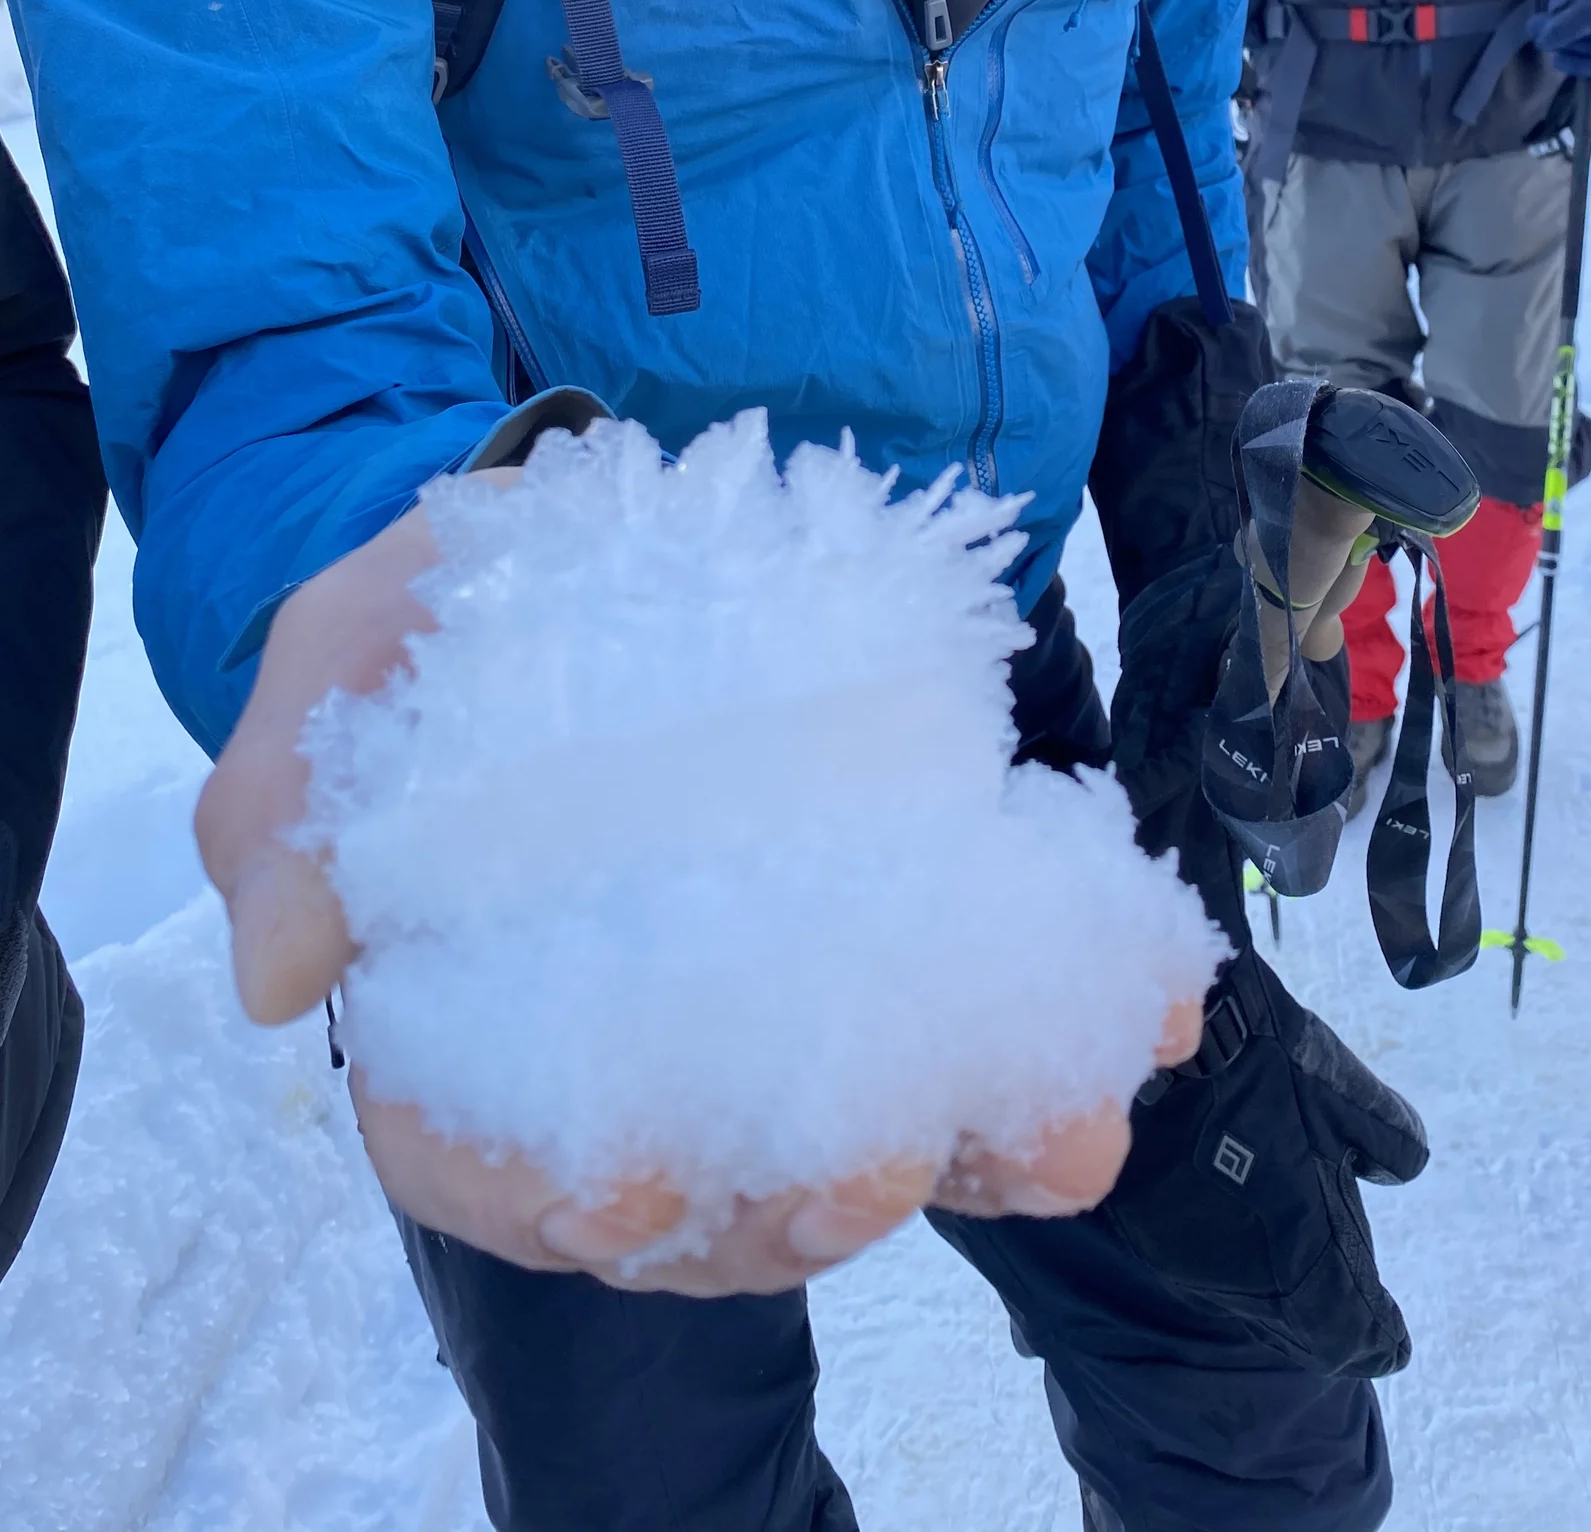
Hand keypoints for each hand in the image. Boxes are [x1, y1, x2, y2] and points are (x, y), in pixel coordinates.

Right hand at [196, 491, 1199, 1289]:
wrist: (572, 543)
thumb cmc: (439, 630)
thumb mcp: (337, 673)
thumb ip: (288, 805)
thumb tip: (282, 968)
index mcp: (475, 1032)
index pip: (506, 1171)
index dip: (568, 1205)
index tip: (640, 1184)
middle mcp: (636, 1056)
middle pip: (717, 1195)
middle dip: (805, 1198)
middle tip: (873, 1150)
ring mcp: (777, 1012)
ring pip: (873, 1136)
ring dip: (979, 1145)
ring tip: (1063, 1116)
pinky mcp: (892, 941)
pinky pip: (985, 1021)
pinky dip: (1070, 1025)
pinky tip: (1151, 993)